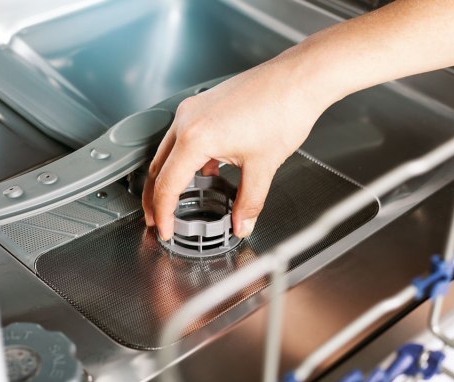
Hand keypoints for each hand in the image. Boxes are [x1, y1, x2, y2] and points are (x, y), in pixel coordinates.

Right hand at [142, 56, 326, 240]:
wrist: (298, 79)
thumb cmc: (283, 109)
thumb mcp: (263, 166)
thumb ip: (249, 202)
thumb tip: (242, 223)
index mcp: (195, 137)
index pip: (167, 185)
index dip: (163, 213)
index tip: (164, 229)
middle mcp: (188, 119)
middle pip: (158, 167)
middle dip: (155, 198)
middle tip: (157, 219)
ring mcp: (194, 109)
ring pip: (168, 151)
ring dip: (169, 177)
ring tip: (176, 200)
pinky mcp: (205, 104)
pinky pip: (184, 136)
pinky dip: (186, 158)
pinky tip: (203, 173)